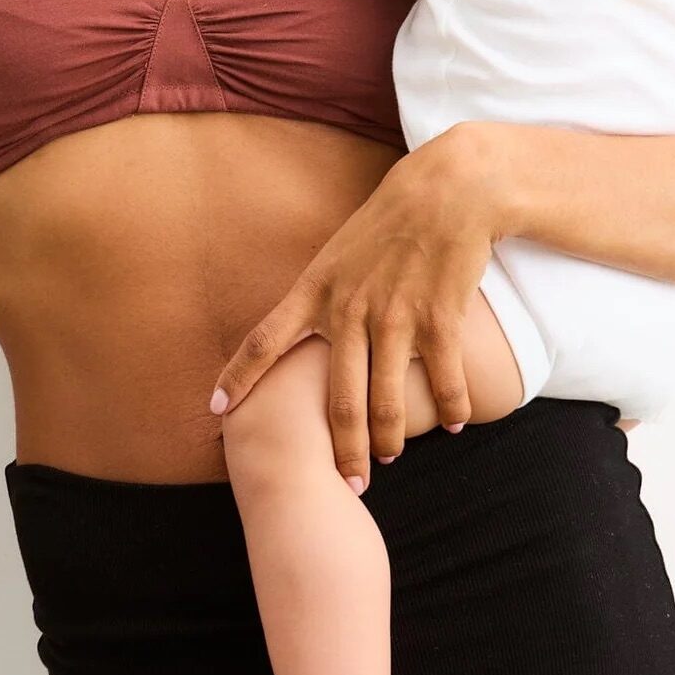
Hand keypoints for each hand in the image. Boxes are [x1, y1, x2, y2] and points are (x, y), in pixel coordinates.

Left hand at [210, 123, 497, 490]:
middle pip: (336, 399)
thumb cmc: (390, 220)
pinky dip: (451, 407)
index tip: (218, 412)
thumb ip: (320, 295)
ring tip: (388, 458)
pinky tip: (456, 424)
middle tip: (345, 484)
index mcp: (317, 289)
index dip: (239, 379)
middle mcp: (349, 309)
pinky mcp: (438, 319)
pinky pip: (442, 380)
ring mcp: (394, 317)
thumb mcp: (338, 252)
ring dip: (387, 439)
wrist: (447, 190)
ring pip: (385, 401)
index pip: (265, 340)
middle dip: (341, 450)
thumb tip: (301, 330)